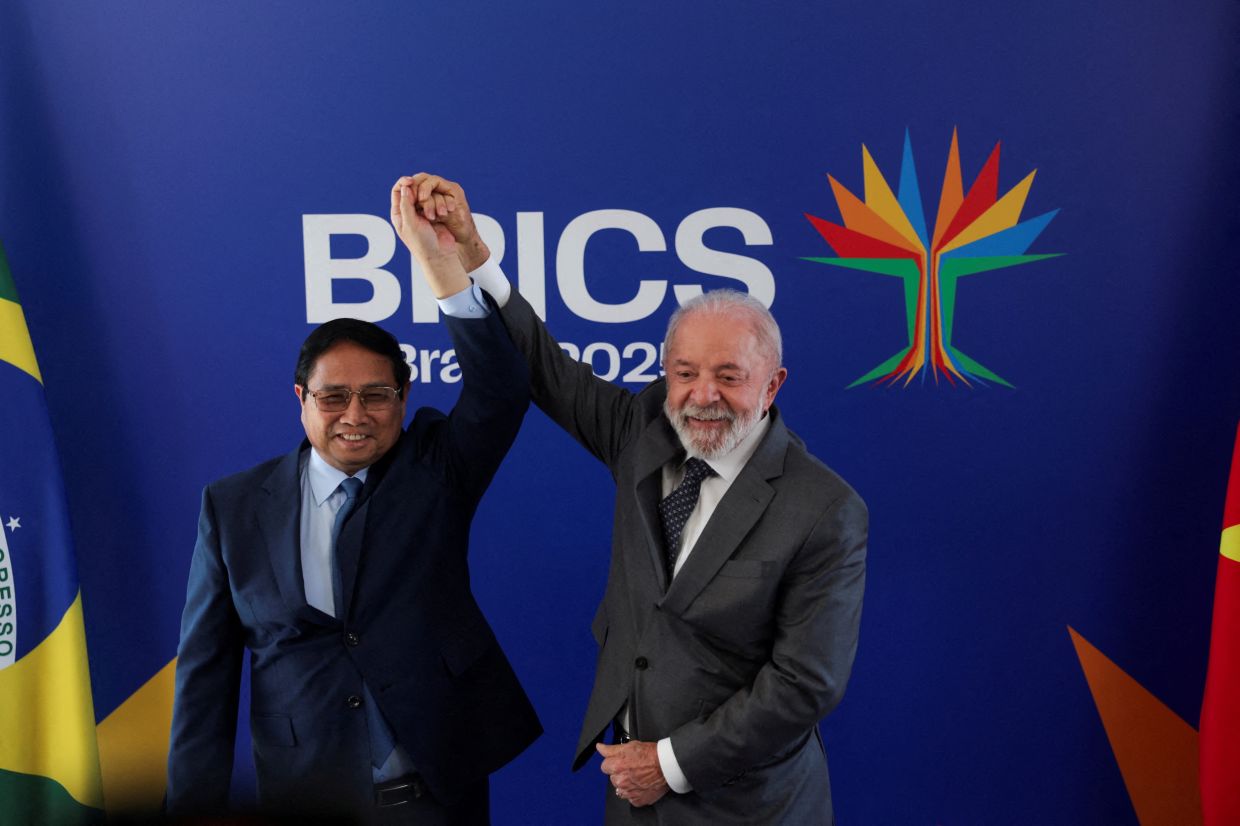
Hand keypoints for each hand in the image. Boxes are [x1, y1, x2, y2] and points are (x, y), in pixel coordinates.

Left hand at [389, 175, 470, 297]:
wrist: (440, 256)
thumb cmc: (422, 244)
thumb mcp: (410, 224)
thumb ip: (406, 205)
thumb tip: (405, 187)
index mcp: (398, 214)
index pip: (397, 191)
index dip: (403, 182)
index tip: (411, 180)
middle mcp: (409, 211)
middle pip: (412, 190)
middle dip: (420, 193)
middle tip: (425, 198)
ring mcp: (423, 212)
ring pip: (426, 195)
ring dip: (431, 202)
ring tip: (433, 216)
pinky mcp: (435, 213)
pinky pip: (437, 201)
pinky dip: (439, 203)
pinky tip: (442, 212)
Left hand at [597, 741, 669, 807]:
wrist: (667, 766)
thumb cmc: (651, 755)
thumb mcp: (629, 746)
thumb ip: (611, 749)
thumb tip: (600, 747)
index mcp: (616, 766)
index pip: (605, 766)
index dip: (613, 762)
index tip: (621, 761)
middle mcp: (620, 781)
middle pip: (613, 778)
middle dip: (620, 773)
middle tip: (632, 768)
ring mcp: (628, 792)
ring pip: (620, 789)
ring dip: (626, 784)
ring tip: (638, 776)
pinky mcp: (636, 800)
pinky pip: (630, 797)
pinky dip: (635, 792)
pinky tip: (642, 784)